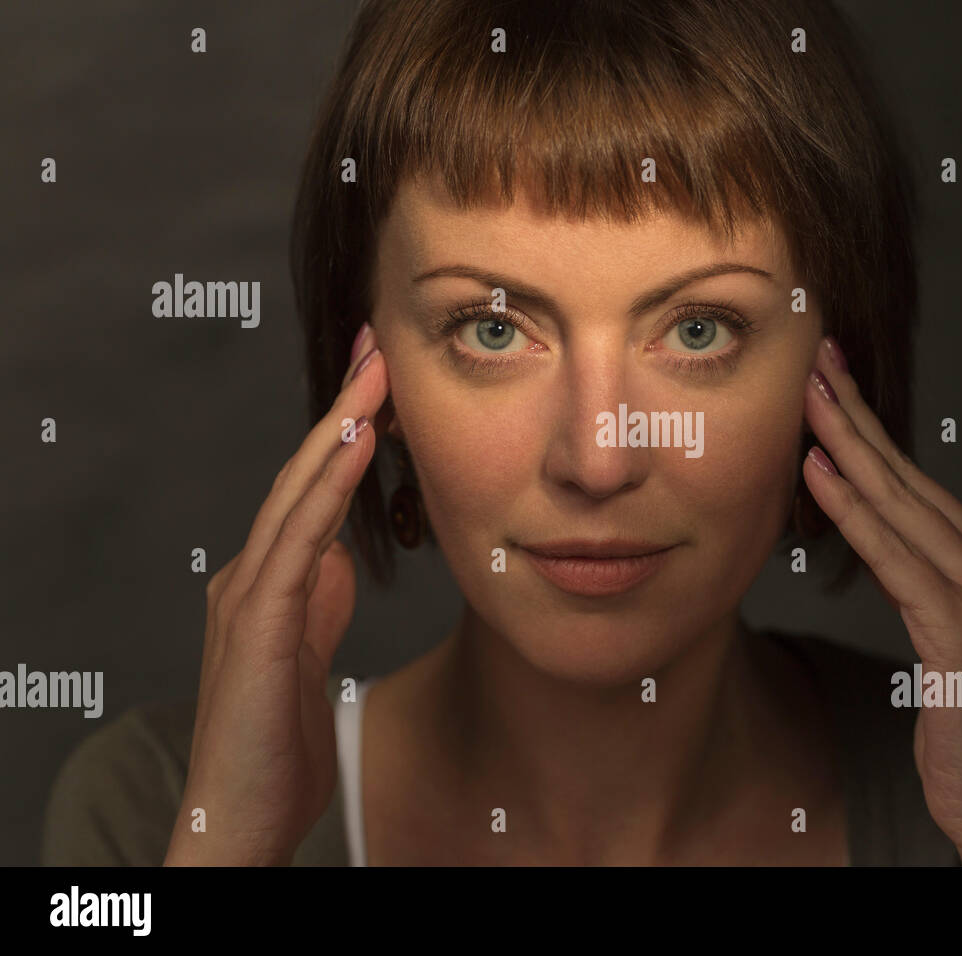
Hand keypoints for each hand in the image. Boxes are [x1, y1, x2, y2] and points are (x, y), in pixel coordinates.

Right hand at [164, 324, 388, 864]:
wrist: (238, 815)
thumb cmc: (274, 739)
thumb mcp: (307, 648)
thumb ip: (317, 598)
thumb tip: (336, 555)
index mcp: (271, 577)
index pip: (314, 488)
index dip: (347, 431)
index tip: (383, 378)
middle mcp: (251, 572)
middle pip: (303, 473)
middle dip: (343, 406)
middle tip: (380, 344)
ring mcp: (247, 594)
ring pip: (297, 493)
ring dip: (338, 429)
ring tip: (374, 374)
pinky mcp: (255, 626)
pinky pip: (296, 542)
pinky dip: (324, 489)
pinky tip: (354, 447)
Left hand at [800, 336, 961, 864]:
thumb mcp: (942, 634)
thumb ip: (915, 576)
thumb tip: (869, 527)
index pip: (913, 480)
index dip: (866, 427)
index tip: (828, 380)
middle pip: (906, 476)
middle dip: (853, 414)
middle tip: (812, 359)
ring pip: (900, 505)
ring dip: (847, 445)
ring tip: (805, 396)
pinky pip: (896, 559)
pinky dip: (855, 513)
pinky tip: (820, 475)